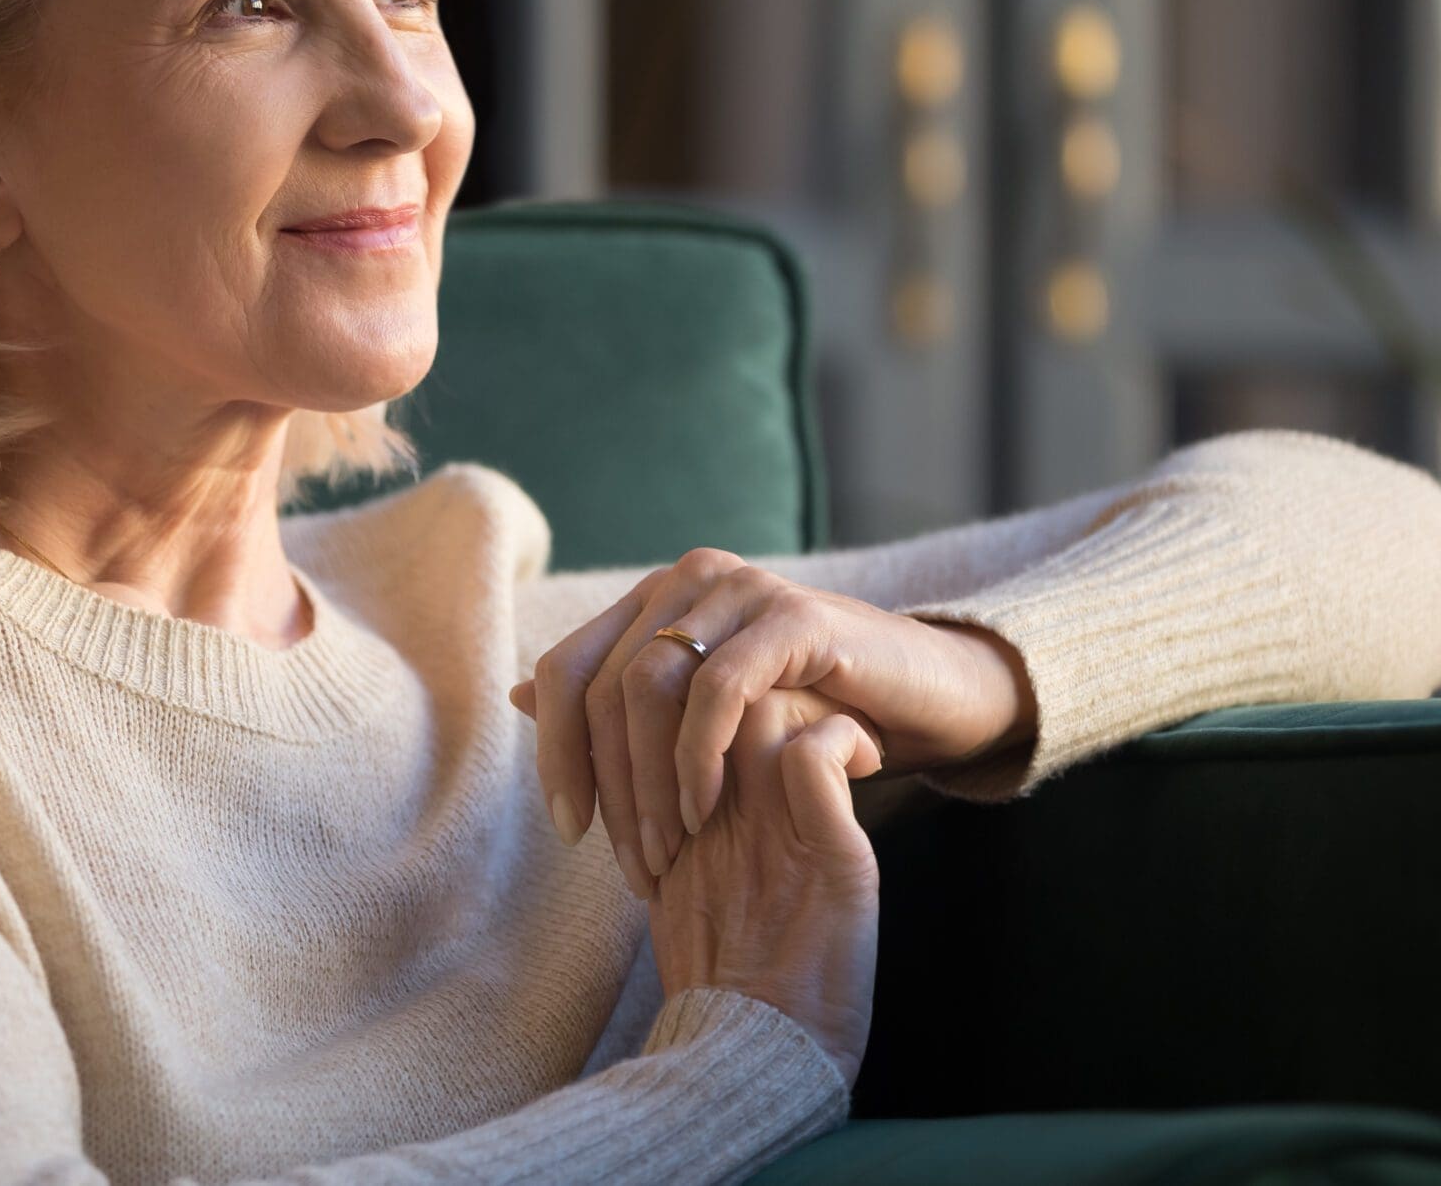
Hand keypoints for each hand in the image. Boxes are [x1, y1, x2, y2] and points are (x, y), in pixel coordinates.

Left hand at [507, 548, 1033, 897]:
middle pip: (601, 685)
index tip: (571, 831)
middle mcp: (687, 579)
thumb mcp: (703, 711)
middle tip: (628, 862)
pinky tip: (705, 811)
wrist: (922, 697)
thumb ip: (617, 701)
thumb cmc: (808, 711)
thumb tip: (517, 694)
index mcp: (654, 597)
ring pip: (650, 687)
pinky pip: (720, 689)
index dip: (555, 752)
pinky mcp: (793, 617)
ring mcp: (739, 589)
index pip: (566, 671)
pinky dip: (700, 757)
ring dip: (649, 781)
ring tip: (669, 849)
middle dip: (606, 784)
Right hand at [648, 684, 880, 1090]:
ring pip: (755, 711)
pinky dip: (842, 740)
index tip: (738, 701)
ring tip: (826, 712)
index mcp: (670, 818)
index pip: (655, 709)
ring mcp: (765, 831)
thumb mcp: (671, 895)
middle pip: (695, 698)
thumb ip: (652, 828)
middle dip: (728, 680)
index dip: (684, 688)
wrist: (763, 1060)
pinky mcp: (825, 851)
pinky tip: (866, 758)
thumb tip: (640, 802)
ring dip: (786, 700)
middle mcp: (710, 816)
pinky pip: (816, 757)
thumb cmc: (728, 987)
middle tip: (780, 687)